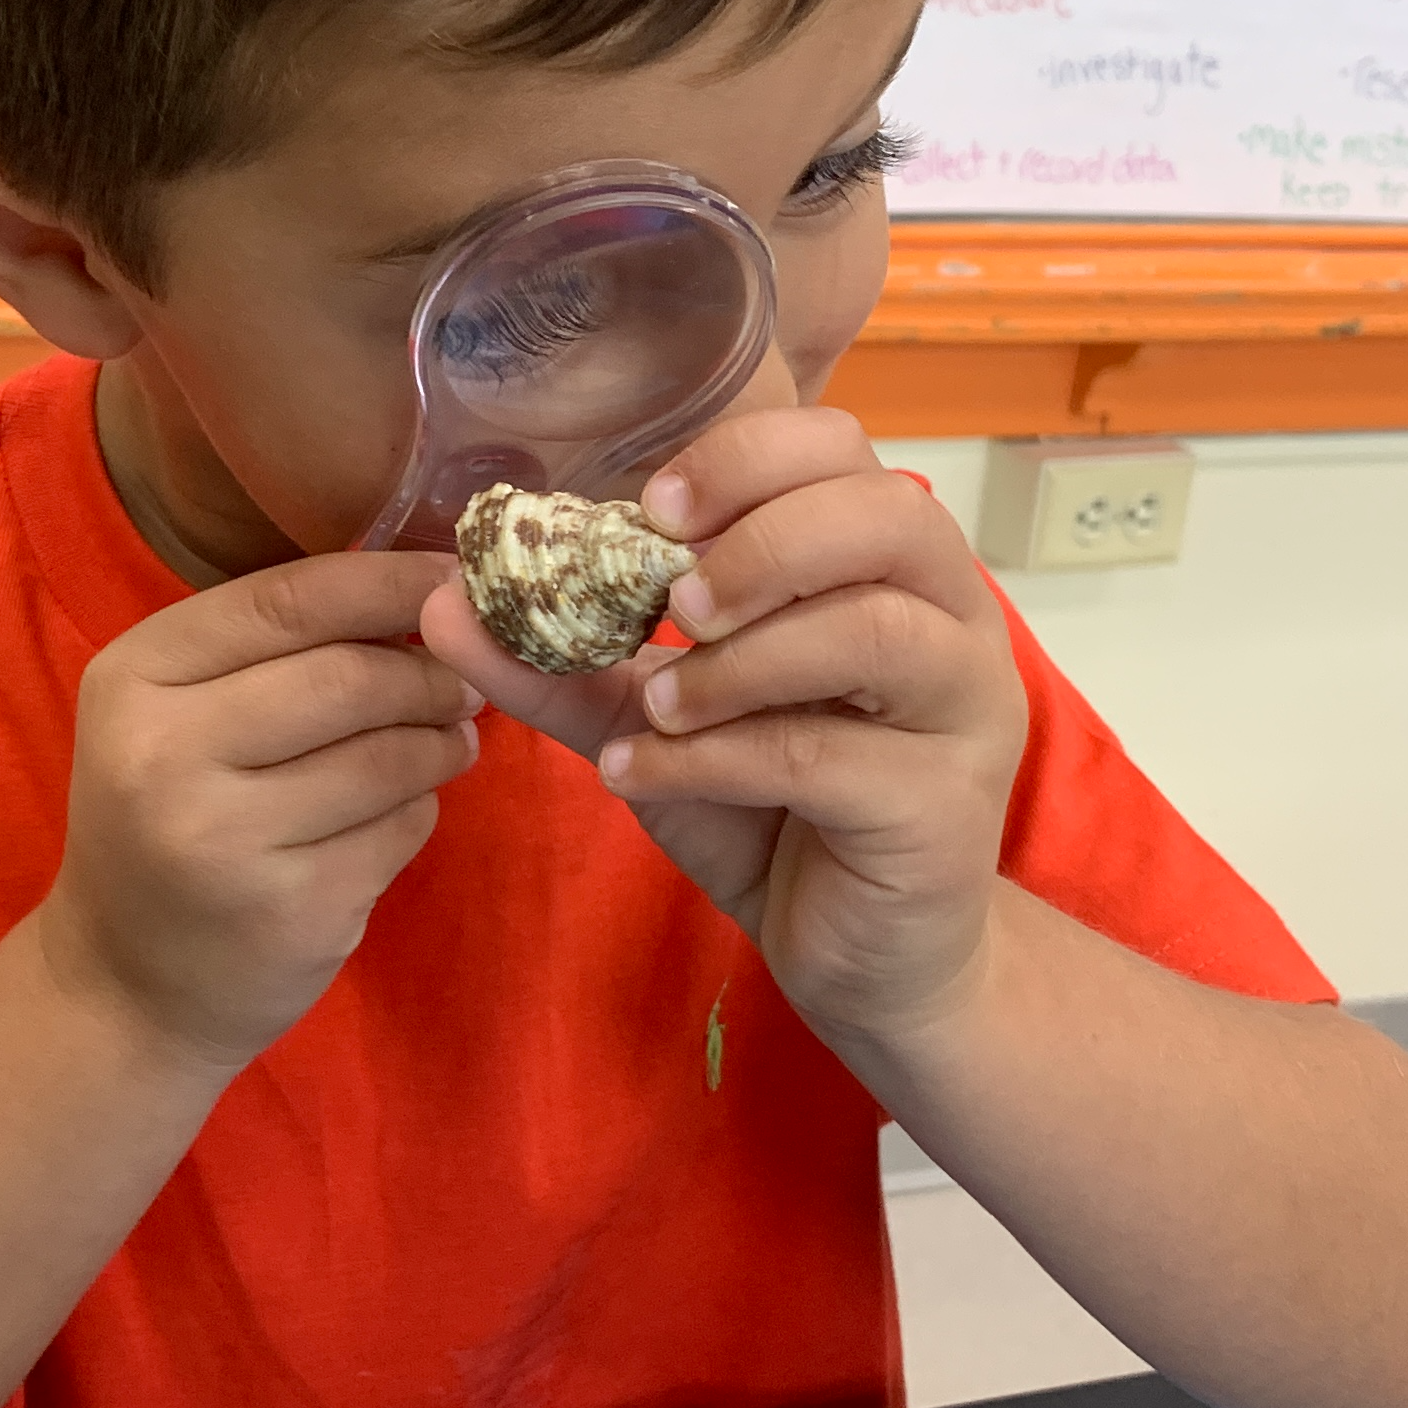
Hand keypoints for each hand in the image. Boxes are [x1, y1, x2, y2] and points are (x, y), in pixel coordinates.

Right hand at [44, 550, 483, 1068]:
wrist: (127, 986)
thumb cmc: (166, 822)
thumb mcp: (174, 714)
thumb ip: (274, 649)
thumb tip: (428, 588)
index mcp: (133, 680)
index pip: (287, 601)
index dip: (389, 581)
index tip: (457, 575)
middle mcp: (164, 757)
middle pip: (348, 679)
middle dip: (428, 673)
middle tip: (464, 681)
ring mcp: (228, 844)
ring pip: (387, 757)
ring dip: (440, 743)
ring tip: (448, 741)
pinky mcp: (294, 913)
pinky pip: (400, 830)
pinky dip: (418, 810)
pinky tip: (397, 812)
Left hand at [421, 410, 1025, 1042]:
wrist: (859, 958)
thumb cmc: (772, 814)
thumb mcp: (658, 721)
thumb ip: (565, 663)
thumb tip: (442, 604)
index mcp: (892, 565)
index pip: (846, 450)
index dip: (748, 457)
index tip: (654, 508)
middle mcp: (952, 618)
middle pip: (887, 515)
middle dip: (758, 545)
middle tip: (668, 602)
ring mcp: (964, 709)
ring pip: (872, 631)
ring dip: (738, 660)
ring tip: (657, 704)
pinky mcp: (943, 805)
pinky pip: (833, 759)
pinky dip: (720, 758)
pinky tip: (648, 775)